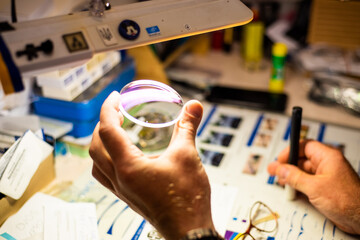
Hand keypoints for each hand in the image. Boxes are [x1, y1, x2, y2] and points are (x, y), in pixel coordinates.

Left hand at [89, 92, 213, 239]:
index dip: (108, 109)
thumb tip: (194, 106)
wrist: (188, 230)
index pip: (108, 130)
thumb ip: (188, 128)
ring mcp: (121, 190)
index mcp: (129, 167)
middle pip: (96, 146)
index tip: (114, 97)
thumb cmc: (187, 199)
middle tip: (115, 111)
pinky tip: (120, 156)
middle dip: (102, 124)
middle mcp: (119, 179)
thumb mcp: (187, 157)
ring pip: (96, 162)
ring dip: (100, 143)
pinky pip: (104, 175)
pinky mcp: (127, 196)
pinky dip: (105, 159)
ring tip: (113, 131)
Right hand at [267, 139, 359, 234]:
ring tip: (281, 181)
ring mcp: (326, 176)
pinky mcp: (324, 188)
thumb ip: (294, 177)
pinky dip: (297, 184)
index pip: (304, 146)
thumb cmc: (349, 201)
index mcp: (328, 157)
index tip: (280, 160)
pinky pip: (307, 182)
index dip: (290, 151)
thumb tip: (280, 169)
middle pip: (302, 159)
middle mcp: (327, 165)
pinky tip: (291, 189)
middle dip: (287, 165)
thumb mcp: (315, 187)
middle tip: (275, 170)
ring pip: (303, 171)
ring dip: (291, 176)